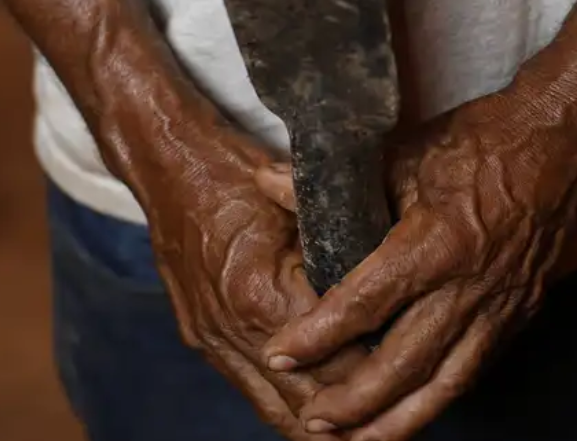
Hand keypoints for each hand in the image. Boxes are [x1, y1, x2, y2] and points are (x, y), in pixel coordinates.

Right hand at [137, 128, 366, 440]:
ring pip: (275, 409)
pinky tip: (317, 416)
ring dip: (317, 426)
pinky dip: (287, 407)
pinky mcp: (203, 339)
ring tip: (364, 437)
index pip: (333, 359)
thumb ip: (341, 249)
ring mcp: (213, 339)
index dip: (374, 376)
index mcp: (262, 294)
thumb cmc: (236, 172)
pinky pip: (250, 392)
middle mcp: (234, 328)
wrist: (166, 164)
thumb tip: (391, 286)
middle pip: (305, 401)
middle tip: (393, 429)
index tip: (410, 381)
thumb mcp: (302, 201)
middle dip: (350, 418)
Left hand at [254, 91, 576, 439]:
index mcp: (436, 242)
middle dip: (355, 402)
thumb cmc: (480, 141)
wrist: (559, 143)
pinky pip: (476, 368)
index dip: (319, 335)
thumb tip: (268, 182)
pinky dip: (441, 395)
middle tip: (315, 421)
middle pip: (405, 363)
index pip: (366, 303)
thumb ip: (332, 183)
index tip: (282, 355)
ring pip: (447, 382)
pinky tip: (415, 409)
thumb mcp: (401, 152)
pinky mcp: (520, 312)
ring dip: (401, 420)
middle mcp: (470, 284)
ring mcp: (501, 304)